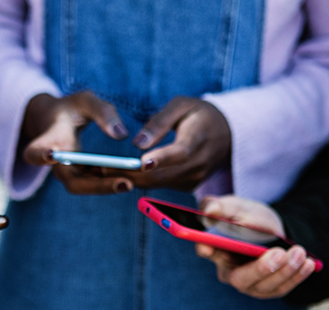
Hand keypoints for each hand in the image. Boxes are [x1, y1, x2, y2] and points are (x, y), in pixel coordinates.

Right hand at [21, 92, 133, 194]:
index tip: (52, 154)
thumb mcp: (85, 100)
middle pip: (71, 182)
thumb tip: (121, 135)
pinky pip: (95, 183)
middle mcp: (55, 164)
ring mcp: (68, 173)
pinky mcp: (81, 177)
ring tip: (131, 182)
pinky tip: (132, 177)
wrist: (59, 121)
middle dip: (97, 186)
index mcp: (48, 141)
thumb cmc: (71, 108)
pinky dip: (112, 181)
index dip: (41, 155)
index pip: (35, 152)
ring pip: (85, 187)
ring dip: (108, 187)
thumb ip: (102, 112)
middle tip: (125, 183)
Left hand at [97, 97, 231, 190]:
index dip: (162, 158)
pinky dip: (141, 180)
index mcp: (199, 137)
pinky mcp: (188, 186)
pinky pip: (161, 185)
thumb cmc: (198, 114)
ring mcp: (195, 178)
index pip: (181, 152)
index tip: (142, 162)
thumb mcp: (181, 105)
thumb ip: (159, 122)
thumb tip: (137, 143)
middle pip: (164, 174)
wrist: (226, 134)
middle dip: (131, 172)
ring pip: (158, 183)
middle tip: (102, 167)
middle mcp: (199, 163)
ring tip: (103, 170)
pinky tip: (122, 173)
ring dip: (131, 178)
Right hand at [194, 196, 316, 298]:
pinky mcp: (268, 289)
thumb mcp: (238, 207)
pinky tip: (309, 264)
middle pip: (240, 278)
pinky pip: (281, 288)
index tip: (210, 246)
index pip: (206, 251)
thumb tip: (211, 209)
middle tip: (278, 253)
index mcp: (216, 250)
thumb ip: (222, 206)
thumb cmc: (250, 219)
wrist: (274, 230)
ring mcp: (249, 284)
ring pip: (264, 286)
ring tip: (300, 252)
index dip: (206, 249)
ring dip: (285, 271)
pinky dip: (297, 277)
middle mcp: (229, 272)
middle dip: (260, 269)